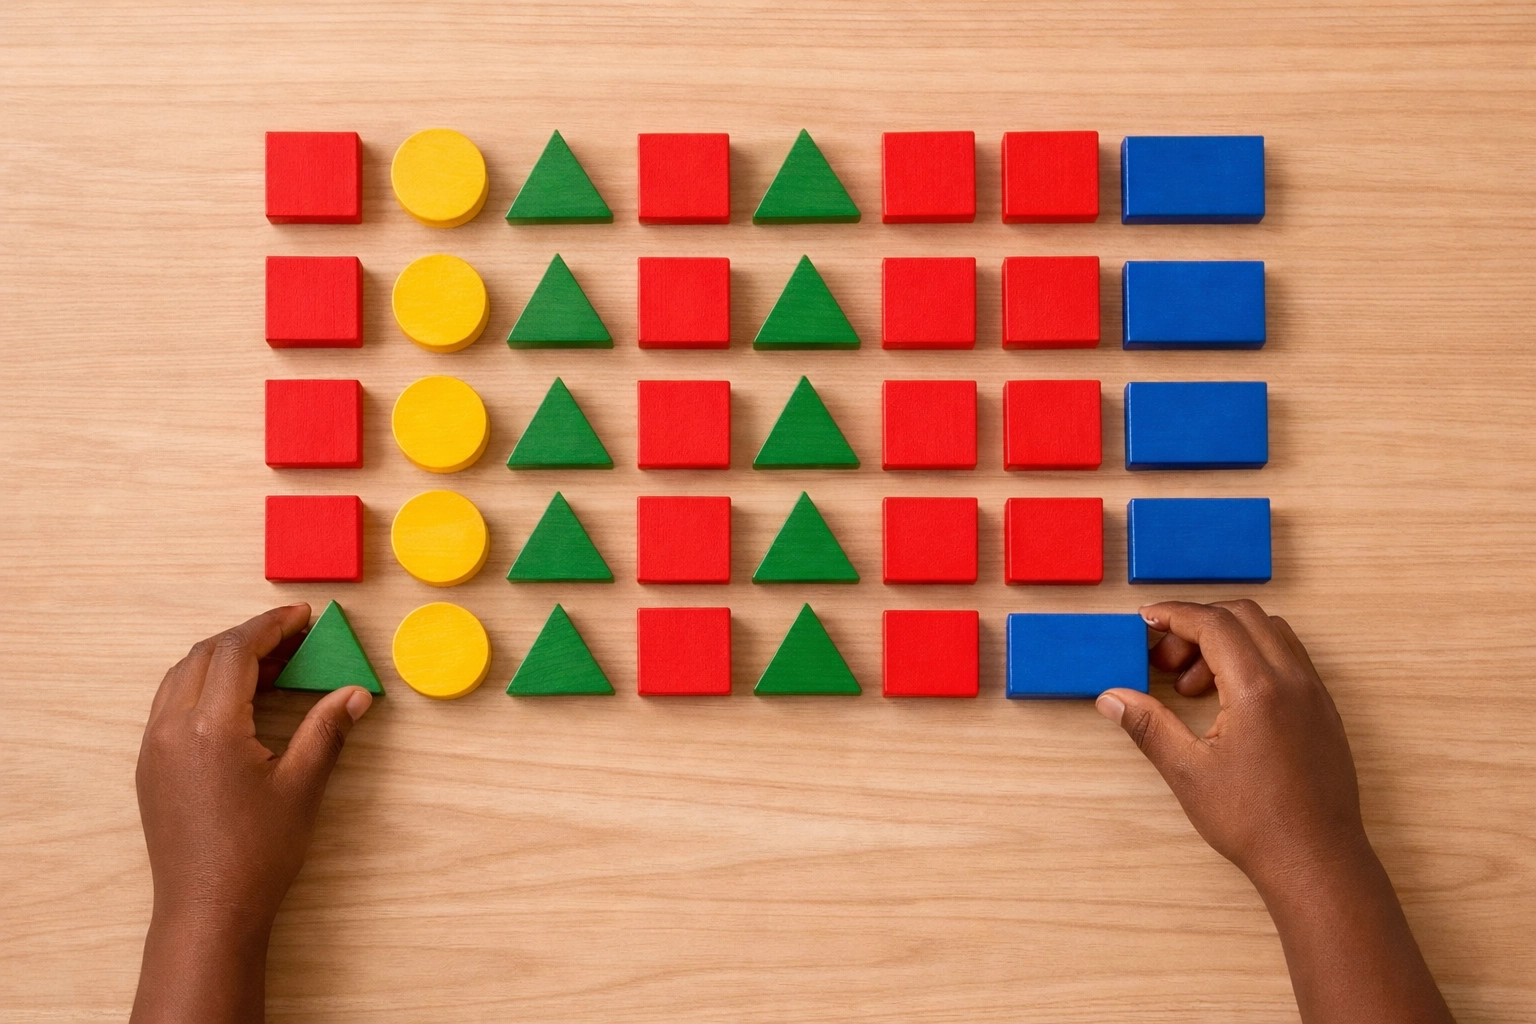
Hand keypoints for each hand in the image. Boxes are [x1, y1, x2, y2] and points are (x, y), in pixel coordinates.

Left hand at [132, 603, 372, 1023]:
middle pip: (205, 655)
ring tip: (271, 663)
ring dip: (224, 657)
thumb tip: (356, 693)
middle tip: (294, 636)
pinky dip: (203, 683)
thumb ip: (326, 730)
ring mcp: (154, 747)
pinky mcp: (150, 766)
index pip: (236, 651)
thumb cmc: (258, 853)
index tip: (303, 616)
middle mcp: (172, 727)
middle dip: (250, 636)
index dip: (271, 625)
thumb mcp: (302, 786)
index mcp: (210, 726)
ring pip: (182, 675)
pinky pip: (171, 702)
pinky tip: (238, 699)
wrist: (207, 910)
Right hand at [1095, 599, 1366, 889]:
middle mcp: (1292, 680)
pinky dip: (1254, 658)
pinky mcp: (1324, 711)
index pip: (1213, 623)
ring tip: (1193, 685)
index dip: (1175, 615)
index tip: (1147, 620)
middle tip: (1165, 660)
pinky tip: (1229, 699)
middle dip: (1198, 625)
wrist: (1316, 860)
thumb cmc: (1256, 822)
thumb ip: (1148, 726)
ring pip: (1270, 633)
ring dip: (1228, 640)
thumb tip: (1112, 699)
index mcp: (1258, 689)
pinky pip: (1288, 658)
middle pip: (1243, 617)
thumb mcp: (1188, 772)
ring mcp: (1314, 694)